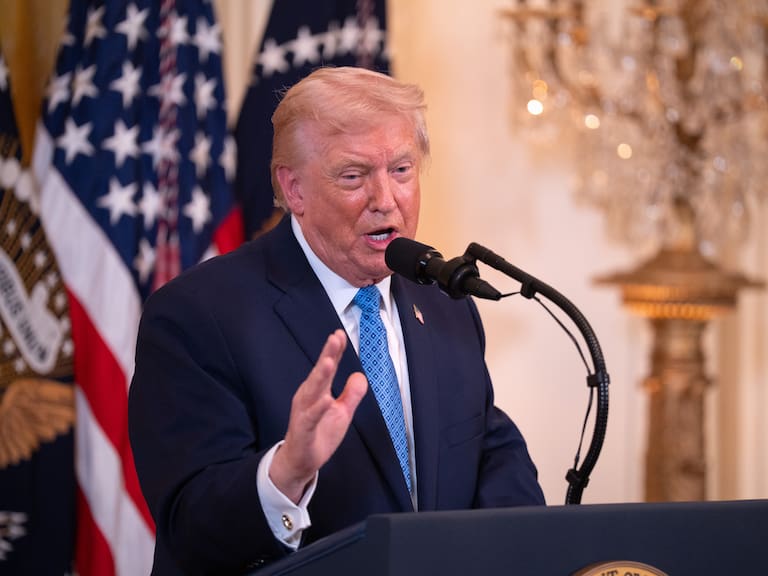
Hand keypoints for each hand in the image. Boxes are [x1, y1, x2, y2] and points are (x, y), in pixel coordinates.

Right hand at [269, 329, 367, 502]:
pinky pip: (311, 418)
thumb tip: (360, 375)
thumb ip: (351, 394)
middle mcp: (308, 397)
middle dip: (327, 354)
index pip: (328, 367)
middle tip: (335, 337)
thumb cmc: (319, 433)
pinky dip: (318, 408)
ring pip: (313, 391)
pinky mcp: (303, 429)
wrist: (300, 461)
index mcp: (318, 391)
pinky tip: (326, 400)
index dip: (334, 351)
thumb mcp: (342, 412)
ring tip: (328, 361)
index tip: (340, 334)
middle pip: (319, 373)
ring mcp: (304, 412)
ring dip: (320, 376)